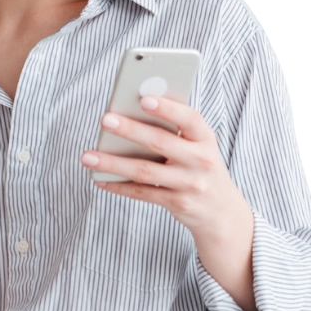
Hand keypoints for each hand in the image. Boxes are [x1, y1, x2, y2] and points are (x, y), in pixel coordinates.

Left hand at [80, 95, 245, 238]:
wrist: (222, 211)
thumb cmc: (200, 168)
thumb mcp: (198, 146)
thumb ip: (174, 131)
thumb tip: (130, 113)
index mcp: (205, 138)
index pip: (189, 118)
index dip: (167, 108)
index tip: (144, 98)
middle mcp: (201, 160)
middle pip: (161, 142)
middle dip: (130, 129)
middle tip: (105, 119)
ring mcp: (190, 184)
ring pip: (145, 171)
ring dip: (113, 162)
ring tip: (88, 156)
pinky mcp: (178, 203)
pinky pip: (143, 193)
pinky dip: (119, 186)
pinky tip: (100, 179)